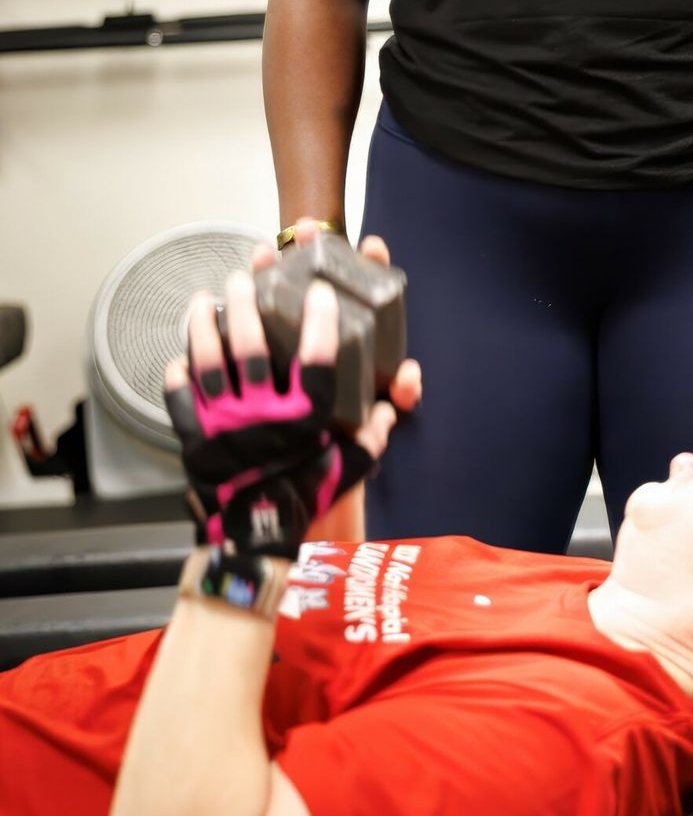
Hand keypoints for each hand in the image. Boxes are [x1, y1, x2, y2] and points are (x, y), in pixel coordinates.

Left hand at [164, 221, 419, 558]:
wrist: (255, 541)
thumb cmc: (306, 497)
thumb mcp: (349, 469)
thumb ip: (370, 436)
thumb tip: (388, 408)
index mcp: (305, 421)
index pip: (318, 362)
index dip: (321, 324)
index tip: (320, 292)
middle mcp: (264, 417)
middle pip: (252, 348)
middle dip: (247, 305)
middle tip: (244, 277)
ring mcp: (225, 427)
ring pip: (210, 363)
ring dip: (205, 327)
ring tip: (205, 300)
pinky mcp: (196, 440)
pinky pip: (181, 400)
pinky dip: (178, 376)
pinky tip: (181, 355)